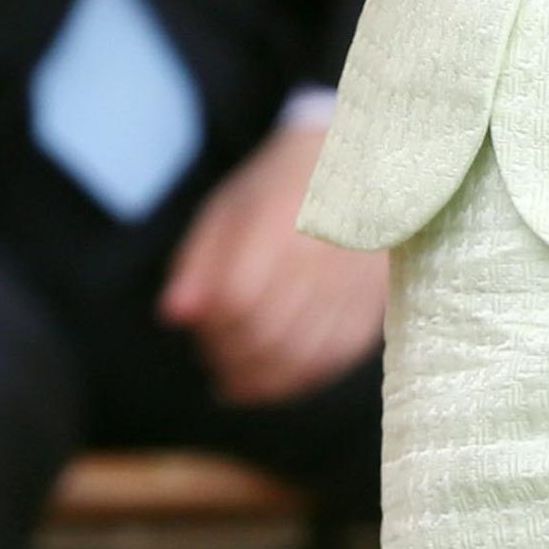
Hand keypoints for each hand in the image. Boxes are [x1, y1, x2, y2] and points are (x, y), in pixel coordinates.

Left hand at [158, 118, 389, 403]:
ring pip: (302, 355)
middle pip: (269, 332)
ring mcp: (353, 283)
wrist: (362, 167)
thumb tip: (174, 317)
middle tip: (213, 362)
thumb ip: (198, 262)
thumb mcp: (228, 208)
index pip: (238, 299)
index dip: (213, 327)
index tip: (199, 332)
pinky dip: (300, 379)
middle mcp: (322, 255)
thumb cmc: (280, 188)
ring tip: (235, 381)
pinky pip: (335, 358)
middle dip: (231, 358)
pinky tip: (276, 380)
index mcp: (279, 221)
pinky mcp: (373, 306)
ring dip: (262, 380)